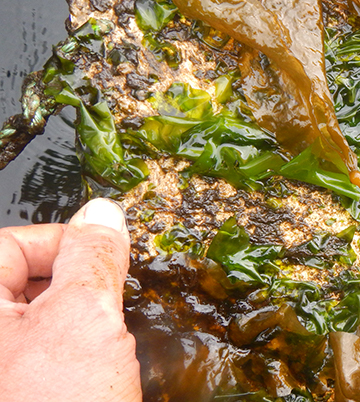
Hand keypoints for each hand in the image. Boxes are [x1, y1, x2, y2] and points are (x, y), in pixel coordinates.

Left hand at [0, 198, 141, 400]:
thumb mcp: (84, 318)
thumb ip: (93, 256)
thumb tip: (104, 213)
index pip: (14, 244)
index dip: (70, 245)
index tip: (110, 258)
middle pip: (24, 282)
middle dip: (76, 289)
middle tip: (106, 313)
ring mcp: (3, 366)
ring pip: (39, 322)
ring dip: (78, 326)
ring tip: (98, 354)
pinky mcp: (16, 387)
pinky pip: (42, 356)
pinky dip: (72, 356)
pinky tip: (90, 378)